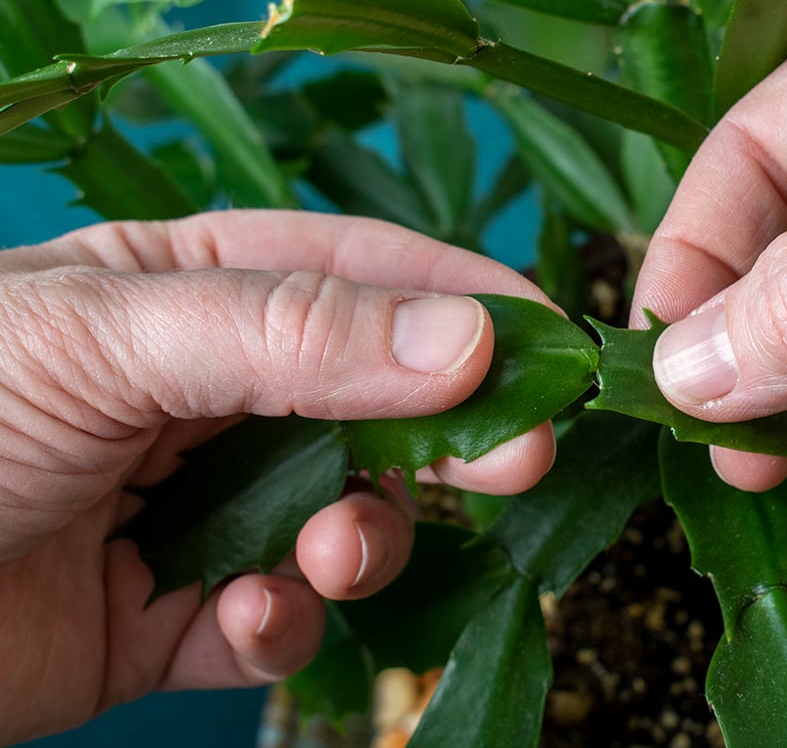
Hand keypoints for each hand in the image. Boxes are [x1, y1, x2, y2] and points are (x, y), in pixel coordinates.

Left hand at [0, 209, 555, 742]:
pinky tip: (244, 619)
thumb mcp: (111, 337)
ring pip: (351, 517)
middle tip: (519, 457)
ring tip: (335, 553)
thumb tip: (467, 337)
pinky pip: (281, 619)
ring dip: (366, 539)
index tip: (560, 347)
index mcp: (201, 293)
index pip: (368, 278)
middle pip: (382, 404)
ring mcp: (208, 508)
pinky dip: (285, 624)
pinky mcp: (184, 616)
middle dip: (452, 431)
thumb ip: (292, 334)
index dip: (471, 306)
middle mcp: (219, 396)